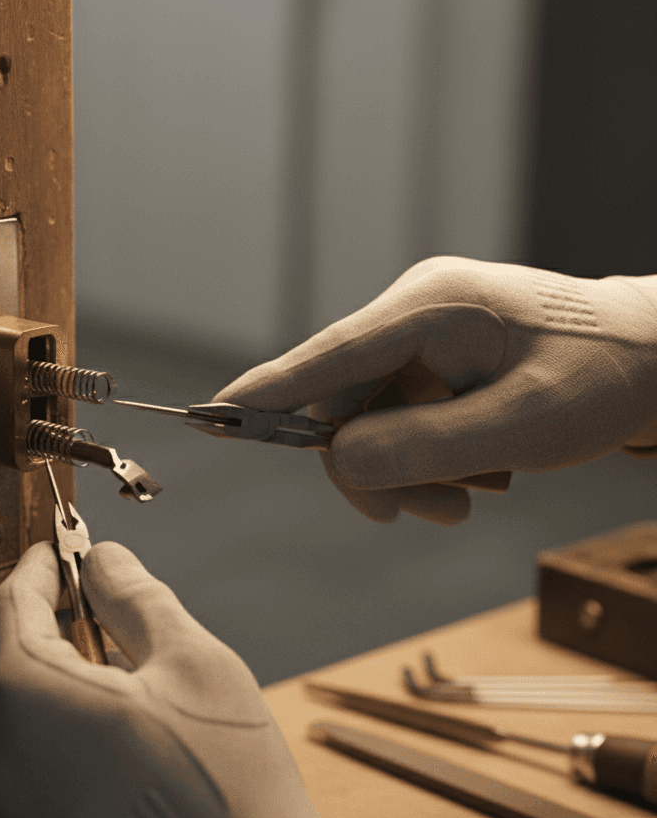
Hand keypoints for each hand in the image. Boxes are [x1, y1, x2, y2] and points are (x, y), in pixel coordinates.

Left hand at [0, 542, 406, 817]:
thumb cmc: (223, 780)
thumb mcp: (189, 658)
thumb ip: (133, 595)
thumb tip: (101, 562)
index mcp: (27, 694)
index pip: (12, 604)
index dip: (39, 570)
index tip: (58, 551)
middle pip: (15, 664)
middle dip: (59, 634)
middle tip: (115, 625)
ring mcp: (0, 814)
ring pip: (21, 721)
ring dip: (61, 696)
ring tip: (130, 702)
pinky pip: (24, 775)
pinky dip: (57, 750)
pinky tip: (117, 758)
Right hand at [214, 257, 656, 523]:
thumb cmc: (607, 378)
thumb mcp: (522, 425)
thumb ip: (423, 446)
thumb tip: (337, 459)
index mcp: (431, 307)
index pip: (326, 355)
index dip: (267, 393)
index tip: (210, 416)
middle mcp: (417, 314)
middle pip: (344, 404)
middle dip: (375, 467)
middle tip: (434, 510)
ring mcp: (426, 338)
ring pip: (371, 421)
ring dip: (408, 471)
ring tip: (470, 495)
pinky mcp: (438, 363)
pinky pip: (401, 421)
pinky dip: (427, 459)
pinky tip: (478, 471)